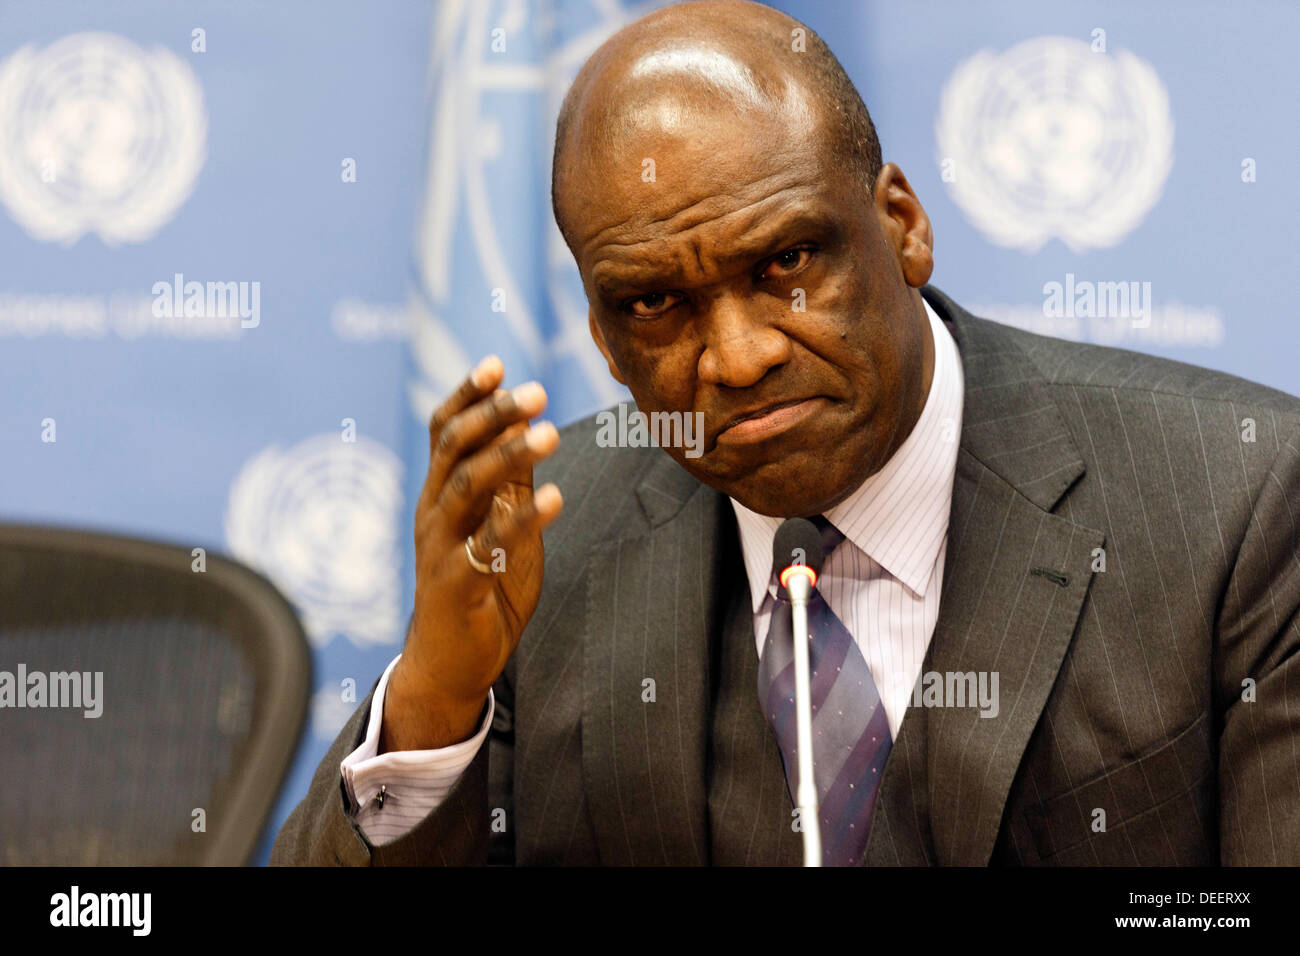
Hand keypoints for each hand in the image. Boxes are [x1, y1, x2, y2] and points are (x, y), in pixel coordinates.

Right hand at [380, 356, 562, 751]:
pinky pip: (489, 543)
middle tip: (537, 391)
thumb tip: (525, 424)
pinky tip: (556, 497)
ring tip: (549, 432)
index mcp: (440, 493)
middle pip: (454, 448)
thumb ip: (508, 479)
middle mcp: (433, 512)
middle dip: (494, 414)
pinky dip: (523, 518)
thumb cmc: (480, 587)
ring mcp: (440, 547)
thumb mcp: (497, 523)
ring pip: (466, 487)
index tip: (498, 364)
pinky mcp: (457, 583)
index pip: (444, 431)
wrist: (452, 662)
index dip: (468, 395)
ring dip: (508, 455)